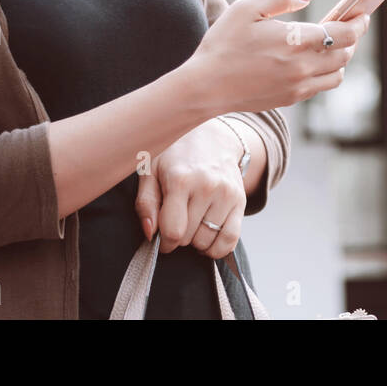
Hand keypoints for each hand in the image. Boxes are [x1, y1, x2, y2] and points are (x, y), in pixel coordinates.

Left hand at [135, 119, 246, 257]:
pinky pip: (231, 239)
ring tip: (192, 225)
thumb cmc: (175, 155)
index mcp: (181, 179)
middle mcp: (207, 186)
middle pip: (189, 238)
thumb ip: (145, 203)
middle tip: (177, 221)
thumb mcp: (151, 171)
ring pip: (208, 241)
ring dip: (197, 241)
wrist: (212, 137)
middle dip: (179, 237)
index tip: (162, 237)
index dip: (164, 242)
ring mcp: (226, 194)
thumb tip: (150, 233)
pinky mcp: (240, 200)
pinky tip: (208, 239)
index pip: (173, 231)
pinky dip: (218, 248)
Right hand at [185, 0, 370, 114]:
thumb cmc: (224, 44)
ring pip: (337, 73)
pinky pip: (321, 86)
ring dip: (342, 57)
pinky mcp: (291, 99)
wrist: (205, 87)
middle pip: (346, 53)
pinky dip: (327, 73)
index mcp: (296, 41)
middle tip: (351, 25)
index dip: (359, 23)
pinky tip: (316, 61)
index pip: (345, 34)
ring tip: (335, 44)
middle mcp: (303, 66)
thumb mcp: (247, 7)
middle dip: (353, 38)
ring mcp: (298, 86)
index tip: (363, 14)